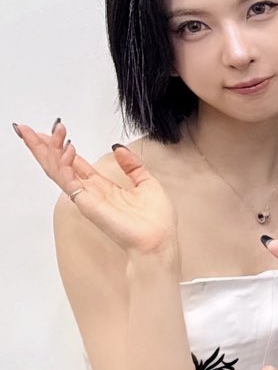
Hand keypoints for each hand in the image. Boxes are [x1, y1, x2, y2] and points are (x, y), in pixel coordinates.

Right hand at [14, 122, 177, 258]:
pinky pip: (69, 181)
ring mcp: (86, 197)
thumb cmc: (155, 220)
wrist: (158, 241)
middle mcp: (90, 191)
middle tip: (26, 128)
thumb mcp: (147, 182)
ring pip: (57, 171)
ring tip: (42, 133)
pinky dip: (64, 164)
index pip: (74, 163)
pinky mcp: (87, 203)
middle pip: (58, 165)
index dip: (62, 147)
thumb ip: (132, 165)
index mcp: (102, 187)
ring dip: (48, 150)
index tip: (53, 130)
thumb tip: (118, 147)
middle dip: (43, 147)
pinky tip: (66, 149)